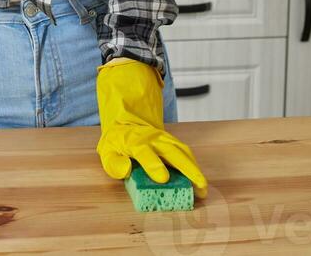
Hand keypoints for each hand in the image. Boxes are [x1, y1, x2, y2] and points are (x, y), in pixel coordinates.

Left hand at [95, 58, 207, 197]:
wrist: (125, 124)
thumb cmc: (116, 142)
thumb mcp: (107, 152)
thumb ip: (114, 163)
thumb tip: (125, 169)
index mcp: (134, 141)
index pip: (145, 152)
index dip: (154, 165)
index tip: (163, 179)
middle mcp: (153, 138)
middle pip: (172, 151)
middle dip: (187, 168)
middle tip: (199, 185)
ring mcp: (164, 138)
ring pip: (182, 150)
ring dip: (194, 168)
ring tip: (203, 187)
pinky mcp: (171, 141)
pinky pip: (184, 151)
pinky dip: (193, 164)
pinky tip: (198, 179)